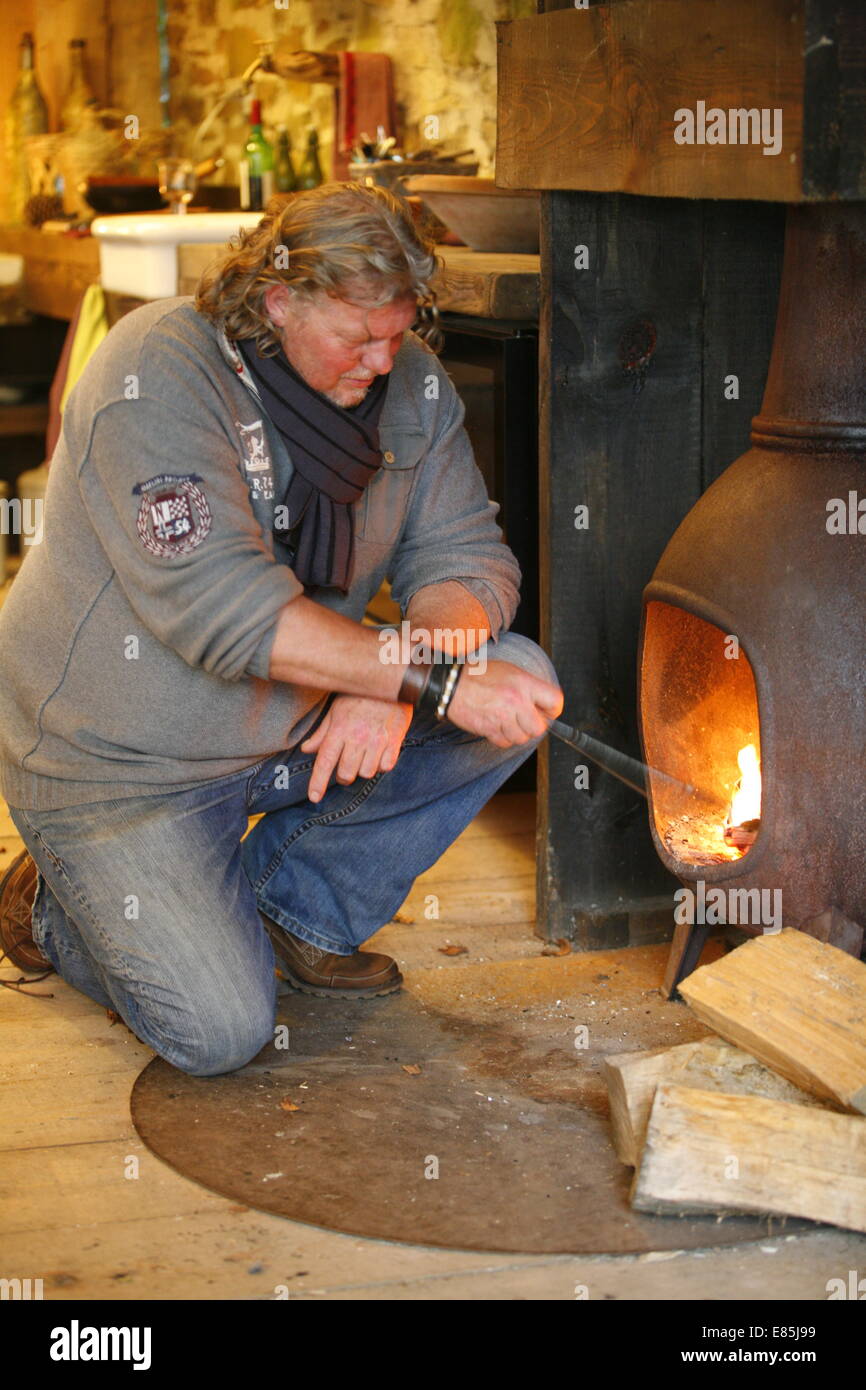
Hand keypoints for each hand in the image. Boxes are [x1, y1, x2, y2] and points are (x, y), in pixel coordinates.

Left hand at [300, 695, 412, 802]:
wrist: (391, 681)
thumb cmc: (360, 696)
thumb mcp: (336, 710)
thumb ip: (322, 733)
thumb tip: (306, 750)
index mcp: (339, 729)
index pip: (325, 762)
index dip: (317, 782)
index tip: (314, 797)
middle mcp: (357, 737)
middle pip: (346, 773)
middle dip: (343, 776)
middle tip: (346, 767)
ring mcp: (377, 740)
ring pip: (366, 773)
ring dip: (363, 769)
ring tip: (365, 756)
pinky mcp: (394, 741)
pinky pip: (386, 767)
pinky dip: (381, 765)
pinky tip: (379, 754)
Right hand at [446, 660, 562, 747]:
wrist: (452, 684)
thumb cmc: (480, 675)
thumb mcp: (511, 671)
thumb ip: (529, 687)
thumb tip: (543, 705)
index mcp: (524, 683)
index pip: (555, 702)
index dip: (552, 710)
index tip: (546, 711)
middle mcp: (516, 700)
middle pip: (539, 727)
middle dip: (534, 725)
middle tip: (525, 719)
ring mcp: (502, 716)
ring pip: (522, 738)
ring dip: (517, 733)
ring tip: (508, 721)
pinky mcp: (489, 728)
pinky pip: (505, 742)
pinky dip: (503, 738)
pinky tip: (497, 726)